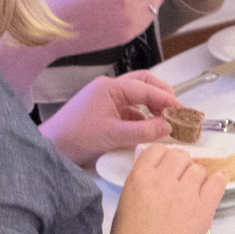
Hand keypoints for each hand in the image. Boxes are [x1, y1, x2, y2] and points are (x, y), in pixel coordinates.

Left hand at [38, 72, 184, 165]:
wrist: (50, 150)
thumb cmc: (77, 137)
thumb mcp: (114, 135)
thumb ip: (144, 131)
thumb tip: (170, 126)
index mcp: (110, 87)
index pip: (146, 88)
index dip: (167, 99)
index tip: (183, 112)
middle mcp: (109, 89)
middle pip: (143, 83)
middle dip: (162, 95)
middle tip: (175, 111)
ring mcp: (106, 101)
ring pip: (137, 98)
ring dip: (152, 108)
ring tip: (165, 123)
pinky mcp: (104, 114)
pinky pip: (129, 112)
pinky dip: (142, 119)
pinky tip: (148, 131)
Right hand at [106, 145, 228, 233]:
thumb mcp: (127, 202)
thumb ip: (143, 184)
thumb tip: (159, 176)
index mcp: (140, 176)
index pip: (157, 150)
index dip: (164, 158)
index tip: (168, 167)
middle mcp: (164, 179)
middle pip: (180, 156)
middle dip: (181, 166)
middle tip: (181, 181)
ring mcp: (186, 192)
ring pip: (198, 169)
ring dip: (196, 177)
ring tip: (193, 192)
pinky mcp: (204, 207)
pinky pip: (217, 183)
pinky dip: (217, 182)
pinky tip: (214, 186)